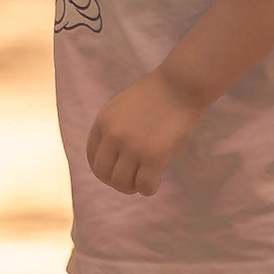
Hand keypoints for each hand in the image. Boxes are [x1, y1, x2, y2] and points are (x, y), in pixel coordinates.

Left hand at [86, 68, 202, 198]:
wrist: (180, 85)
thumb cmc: (156, 95)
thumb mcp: (122, 107)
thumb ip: (113, 128)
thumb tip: (111, 158)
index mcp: (103, 121)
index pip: (92, 157)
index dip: (105, 168)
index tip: (119, 169)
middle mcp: (114, 136)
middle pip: (103, 174)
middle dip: (116, 181)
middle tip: (132, 178)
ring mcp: (133, 147)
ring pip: (121, 184)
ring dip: (132, 186)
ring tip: (144, 179)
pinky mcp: (154, 156)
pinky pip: (144, 186)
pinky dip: (149, 188)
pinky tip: (157, 179)